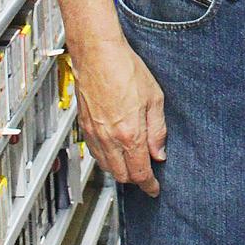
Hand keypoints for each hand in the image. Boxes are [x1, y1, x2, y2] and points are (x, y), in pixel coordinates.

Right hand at [71, 36, 166, 195]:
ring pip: (107, 166)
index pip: (140, 172)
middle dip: (135, 179)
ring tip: (132, 163)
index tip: (154, 189)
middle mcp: (110, 139)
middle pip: (122, 175)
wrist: (98, 55)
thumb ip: (158, 129)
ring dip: (120, 170)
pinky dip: (106, 159)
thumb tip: (160, 152)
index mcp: (130, 134)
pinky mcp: (84, 127)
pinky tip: (114, 151)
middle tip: (146, 175)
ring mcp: (94, 134)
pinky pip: (95, 153)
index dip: (149, 185)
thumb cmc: (126, 69)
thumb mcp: (154, 98)